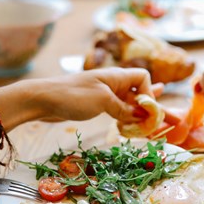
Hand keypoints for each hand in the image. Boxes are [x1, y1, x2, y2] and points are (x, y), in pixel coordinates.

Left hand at [38, 68, 153, 122]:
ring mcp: (106, 94)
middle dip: (148, 106)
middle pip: (139, 92)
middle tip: (159, 121)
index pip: (143, 78)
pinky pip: (118, 109)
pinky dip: (125, 117)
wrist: (44, 99)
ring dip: (137, 114)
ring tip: (146, 126)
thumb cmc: (73, 95)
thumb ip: (124, 109)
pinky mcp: (97, 104)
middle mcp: (114, 84)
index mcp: (117, 76)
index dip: (149, 92)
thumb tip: (141, 116)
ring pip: (129, 102)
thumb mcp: (103, 101)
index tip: (146, 110)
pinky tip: (129, 124)